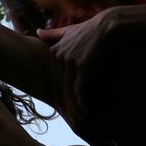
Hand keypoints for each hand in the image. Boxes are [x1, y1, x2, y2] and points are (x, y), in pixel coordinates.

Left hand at [37, 9, 122, 129]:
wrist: (108, 26)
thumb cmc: (90, 29)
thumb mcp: (68, 31)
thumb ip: (53, 35)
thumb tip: (37, 31)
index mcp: (54, 51)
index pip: (54, 78)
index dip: (59, 94)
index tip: (64, 107)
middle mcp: (58, 56)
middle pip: (59, 86)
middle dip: (65, 104)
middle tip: (72, 118)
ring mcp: (69, 61)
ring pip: (68, 90)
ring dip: (73, 107)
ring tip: (79, 119)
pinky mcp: (82, 66)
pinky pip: (78, 89)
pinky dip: (81, 102)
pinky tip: (86, 111)